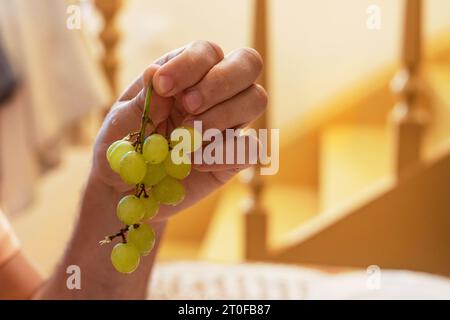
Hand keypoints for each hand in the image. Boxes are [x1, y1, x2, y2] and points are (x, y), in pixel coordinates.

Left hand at [92, 40, 266, 219]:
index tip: (163, 87)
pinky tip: (196, 164)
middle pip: (247, 63)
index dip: (190, 65)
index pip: (206, 52)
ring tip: (188, 138)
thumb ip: (139, 103)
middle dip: (220, 82)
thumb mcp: (119, 124)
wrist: (127, 191)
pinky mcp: (234, 156)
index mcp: (185, 73)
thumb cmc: (122, 147)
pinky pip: (251, 147)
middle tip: (188, 107)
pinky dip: (226, 154)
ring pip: (256, 99)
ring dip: (224, 115)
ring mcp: (229, 123)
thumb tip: (155, 73)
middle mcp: (215, 92)